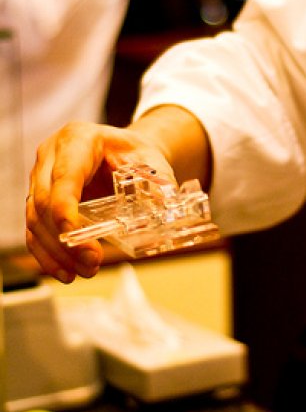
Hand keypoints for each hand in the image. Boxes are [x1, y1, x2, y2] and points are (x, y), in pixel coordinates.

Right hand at [26, 123, 176, 283]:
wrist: (126, 151)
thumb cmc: (136, 153)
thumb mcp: (151, 161)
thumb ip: (158, 183)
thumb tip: (165, 210)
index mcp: (78, 139)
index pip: (64, 176)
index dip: (64, 208)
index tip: (73, 235)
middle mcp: (52, 156)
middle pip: (45, 201)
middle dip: (64, 238)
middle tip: (90, 262)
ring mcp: (42, 177)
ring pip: (35, 218)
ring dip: (56, 251)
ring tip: (82, 272)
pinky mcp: (42, 198)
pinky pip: (35, 228)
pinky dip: (47, 253)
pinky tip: (64, 271)